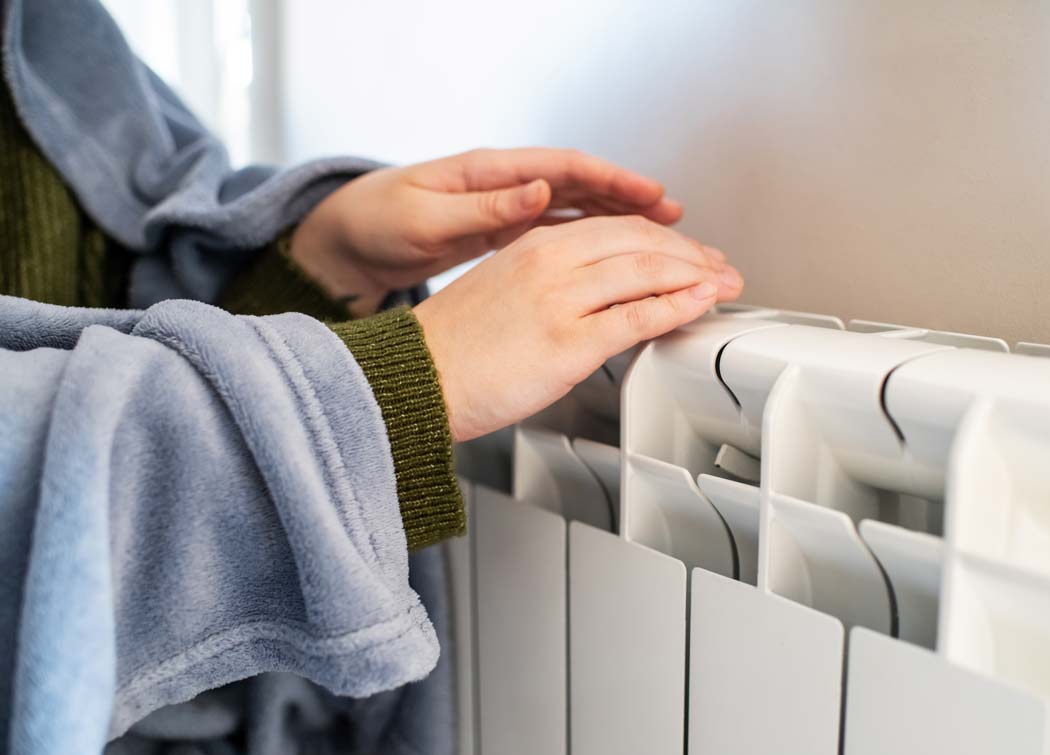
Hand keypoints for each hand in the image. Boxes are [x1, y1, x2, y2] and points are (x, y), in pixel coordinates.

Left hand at [291, 148, 683, 316]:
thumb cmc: (377, 224)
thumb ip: (485, 205)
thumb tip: (537, 188)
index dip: (614, 180)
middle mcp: (505, 186)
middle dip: (633, 203)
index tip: (652, 195)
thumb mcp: (427, 216)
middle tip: (678, 222)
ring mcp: (507, 210)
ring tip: (663, 244)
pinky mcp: (504, 238)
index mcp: (490, 172)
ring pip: (578, 214)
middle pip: (584, 188)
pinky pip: (561, 236)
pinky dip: (593, 247)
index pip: (567, 169)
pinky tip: (617, 266)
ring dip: (621, 227)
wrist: (347, 249)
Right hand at [412, 215, 743, 441]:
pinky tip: (701, 304)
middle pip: (641, 242)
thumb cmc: (452, 349)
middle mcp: (550, 262)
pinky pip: (638, 316)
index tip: (691, 253)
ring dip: (697, 276)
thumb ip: (550, 282)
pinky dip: (678, 306)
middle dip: (691, 254)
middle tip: (722, 267)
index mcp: (534, 245)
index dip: (665, 239)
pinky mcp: (568, 343)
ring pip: (647, 271)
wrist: (414, 381)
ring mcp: (561, 300)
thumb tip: (599, 293)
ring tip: (725, 285)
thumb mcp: (503, 290)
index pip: (616, 228)